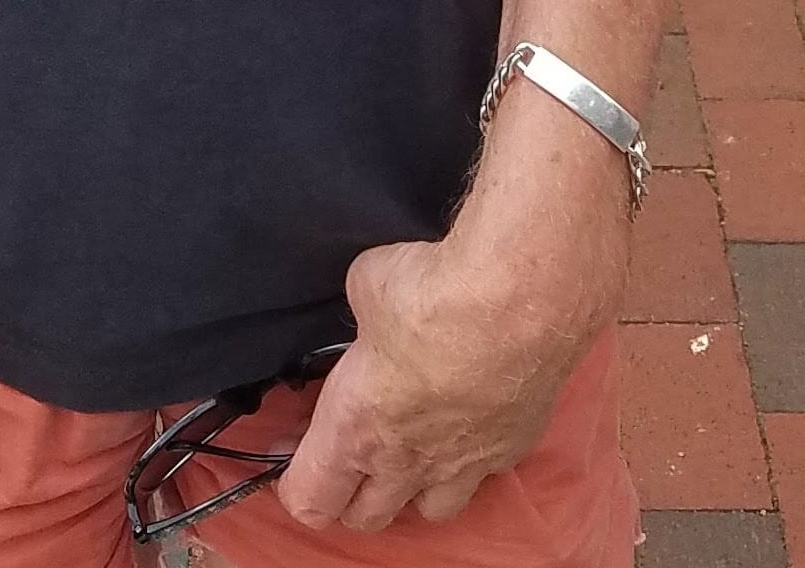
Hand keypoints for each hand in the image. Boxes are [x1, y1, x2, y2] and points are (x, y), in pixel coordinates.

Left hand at [276, 205, 622, 535]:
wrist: (515, 304)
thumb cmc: (426, 293)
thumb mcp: (367, 287)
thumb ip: (364, 311)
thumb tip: (376, 303)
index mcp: (355, 428)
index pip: (309, 497)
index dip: (293, 483)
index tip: (289, 455)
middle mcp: (405, 462)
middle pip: (365, 518)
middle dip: (349, 495)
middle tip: (348, 456)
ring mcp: (462, 465)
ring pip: (428, 511)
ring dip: (413, 489)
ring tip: (411, 453)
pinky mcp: (510, 450)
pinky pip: (482, 473)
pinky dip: (472, 456)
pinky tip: (471, 421)